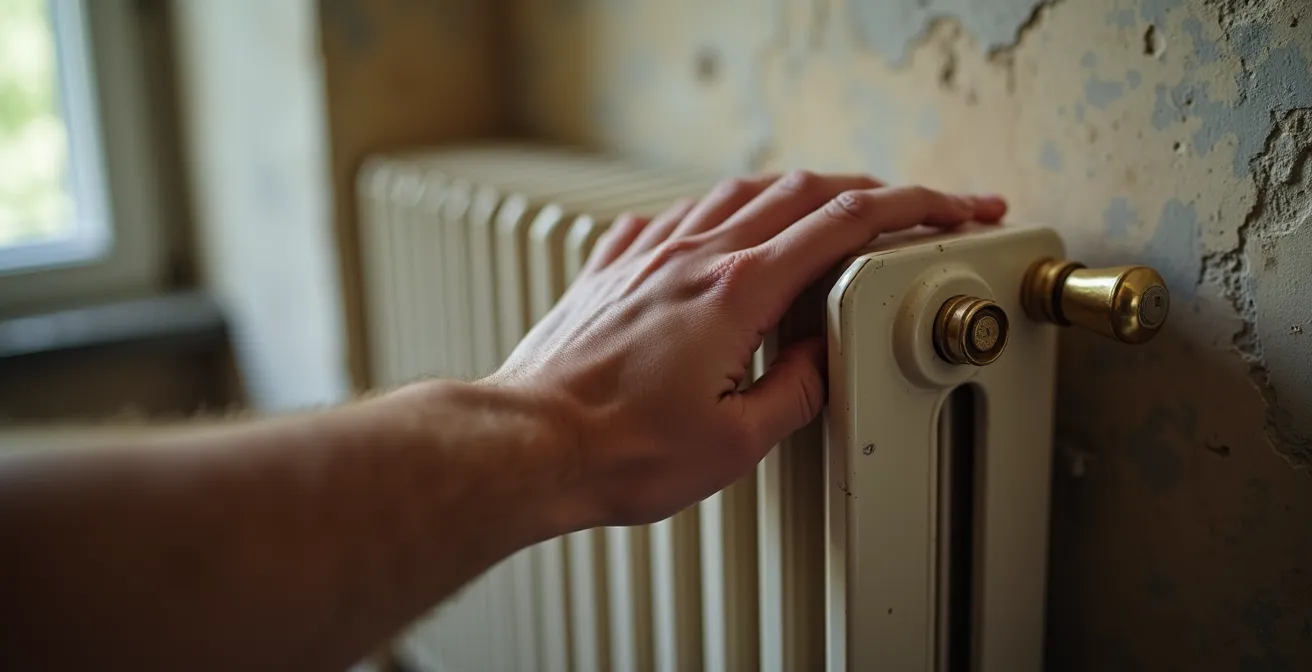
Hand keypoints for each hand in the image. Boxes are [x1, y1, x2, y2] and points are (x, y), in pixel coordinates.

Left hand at [486, 171, 1006, 527]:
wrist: (529, 443)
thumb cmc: (619, 450)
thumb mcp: (735, 442)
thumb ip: (796, 390)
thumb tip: (824, 359)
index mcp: (736, 292)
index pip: (845, 226)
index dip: (915, 207)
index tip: (954, 207)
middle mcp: (692, 258)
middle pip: (799, 193)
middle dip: (869, 192)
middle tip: (908, 207)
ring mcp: (647, 257)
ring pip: (736, 192)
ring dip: (794, 192)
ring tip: (823, 209)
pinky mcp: (611, 270)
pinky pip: (671, 216)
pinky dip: (714, 210)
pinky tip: (715, 227)